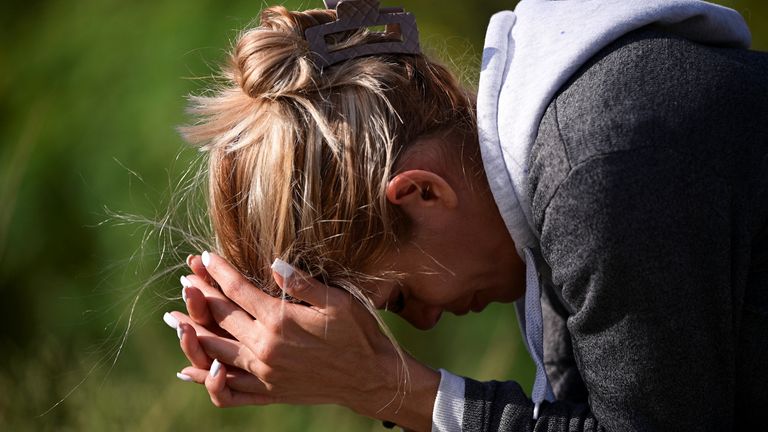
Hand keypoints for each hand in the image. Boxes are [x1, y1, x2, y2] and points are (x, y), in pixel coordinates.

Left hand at [167, 253, 438, 430]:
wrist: (370, 378)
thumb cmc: (358, 334)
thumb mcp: (337, 301)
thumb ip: (302, 283)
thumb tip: (273, 263)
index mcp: (280, 321)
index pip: (238, 290)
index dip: (219, 271)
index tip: (204, 257)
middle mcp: (265, 348)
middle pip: (221, 317)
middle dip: (200, 295)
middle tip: (185, 280)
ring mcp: (263, 374)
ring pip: (216, 352)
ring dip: (192, 334)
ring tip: (174, 320)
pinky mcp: (267, 393)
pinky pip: (227, 392)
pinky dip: (206, 382)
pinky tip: (190, 371)